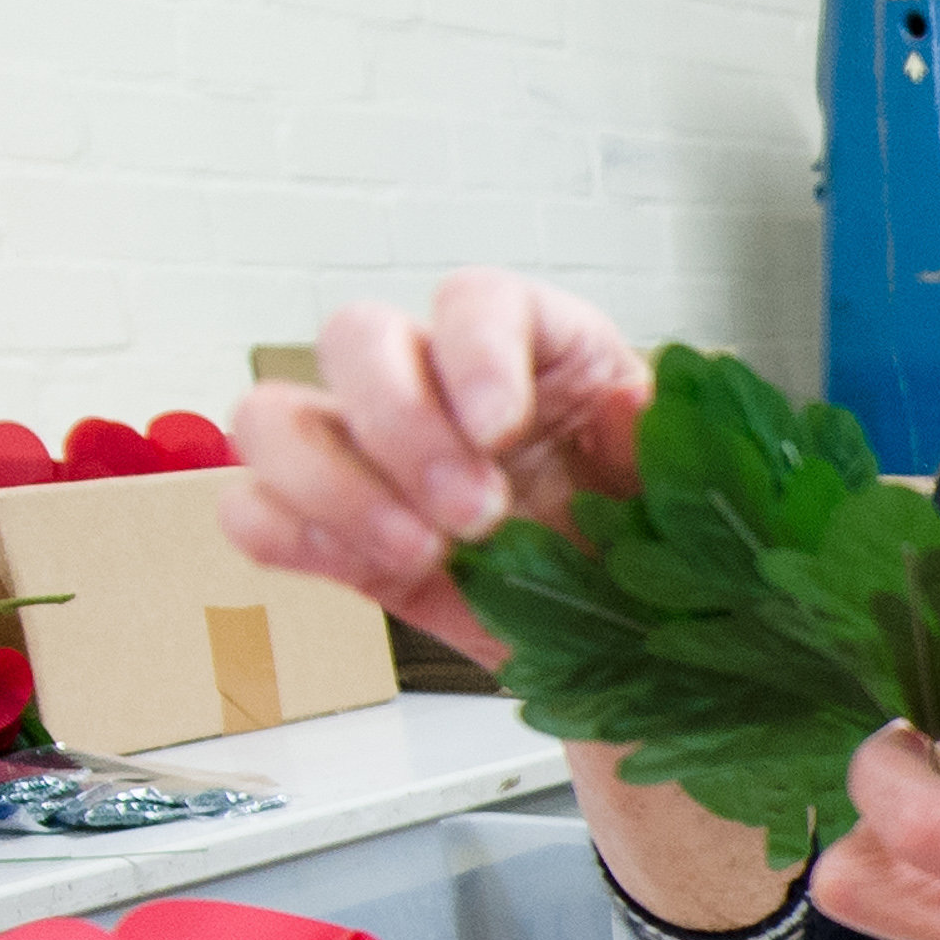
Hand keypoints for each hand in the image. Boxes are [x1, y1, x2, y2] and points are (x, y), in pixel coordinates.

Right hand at [225, 270, 655, 665]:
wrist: (633, 640)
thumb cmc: (653, 540)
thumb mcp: (683, 484)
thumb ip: (659, 438)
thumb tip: (625, 403)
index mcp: (534, 349)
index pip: (474, 300)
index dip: (475, 353)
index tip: (504, 428)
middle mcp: (437, 384)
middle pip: (356, 337)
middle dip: (403, 425)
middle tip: (477, 513)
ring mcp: (370, 458)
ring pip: (275, 415)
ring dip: (332, 483)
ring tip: (423, 551)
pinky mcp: (334, 535)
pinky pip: (255, 511)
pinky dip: (283, 533)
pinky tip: (357, 565)